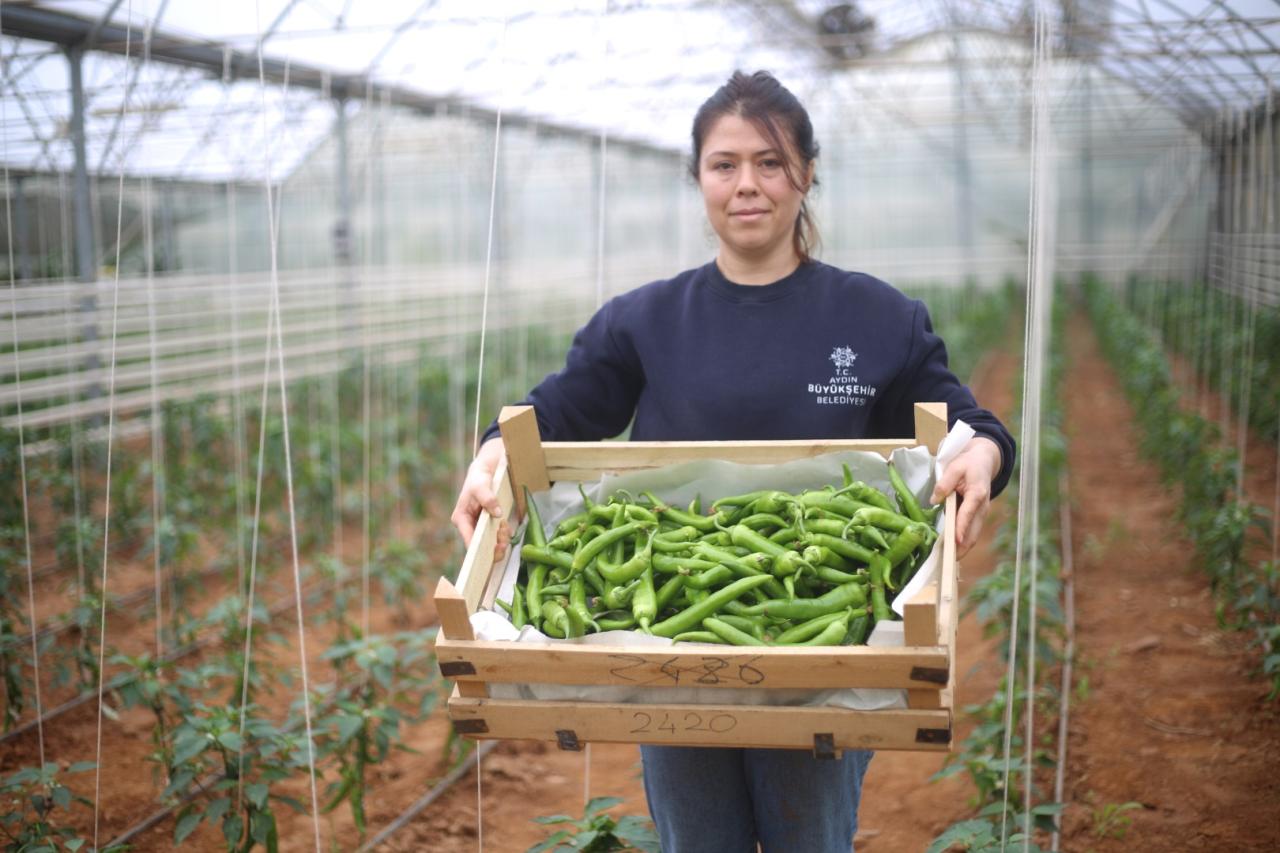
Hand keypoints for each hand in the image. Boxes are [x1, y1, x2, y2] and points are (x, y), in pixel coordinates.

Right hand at [450, 437, 512, 562]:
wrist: (487, 470)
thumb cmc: (479, 477)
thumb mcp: (481, 485)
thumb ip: (487, 498)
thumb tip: (497, 513)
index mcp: (461, 519)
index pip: (469, 540)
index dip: (479, 550)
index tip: (492, 552)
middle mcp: (468, 526)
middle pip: (480, 546)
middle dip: (493, 547)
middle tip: (503, 542)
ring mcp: (479, 526)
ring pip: (490, 543)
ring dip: (500, 539)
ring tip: (505, 528)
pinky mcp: (489, 525)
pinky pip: (497, 536)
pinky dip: (503, 533)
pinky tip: (505, 526)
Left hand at [930, 436, 1002, 558]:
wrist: (984, 462)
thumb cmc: (968, 464)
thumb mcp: (955, 467)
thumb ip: (945, 483)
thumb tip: (935, 500)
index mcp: (977, 493)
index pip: (968, 513)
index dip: (961, 527)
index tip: (955, 540)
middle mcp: (983, 507)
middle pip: (973, 531)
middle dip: (962, 547)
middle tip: (947, 560)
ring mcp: (982, 513)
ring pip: (973, 535)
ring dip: (962, 549)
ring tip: (947, 561)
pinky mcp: (978, 517)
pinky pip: (971, 533)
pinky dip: (963, 544)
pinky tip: (951, 552)